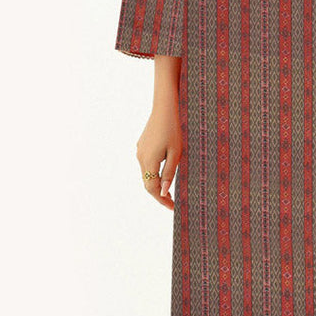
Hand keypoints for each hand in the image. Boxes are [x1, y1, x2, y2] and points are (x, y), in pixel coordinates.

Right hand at [136, 91, 181, 209]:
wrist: (165, 108)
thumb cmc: (174, 130)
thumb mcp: (176, 153)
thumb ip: (169, 173)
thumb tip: (163, 192)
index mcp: (149, 161)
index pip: (152, 188)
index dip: (162, 200)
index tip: (172, 208)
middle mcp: (140, 157)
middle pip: (147, 183)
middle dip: (159, 195)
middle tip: (172, 203)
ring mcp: (140, 151)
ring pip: (146, 174)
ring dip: (156, 184)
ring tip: (170, 192)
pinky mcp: (142, 145)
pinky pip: (146, 164)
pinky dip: (154, 173)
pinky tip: (163, 175)